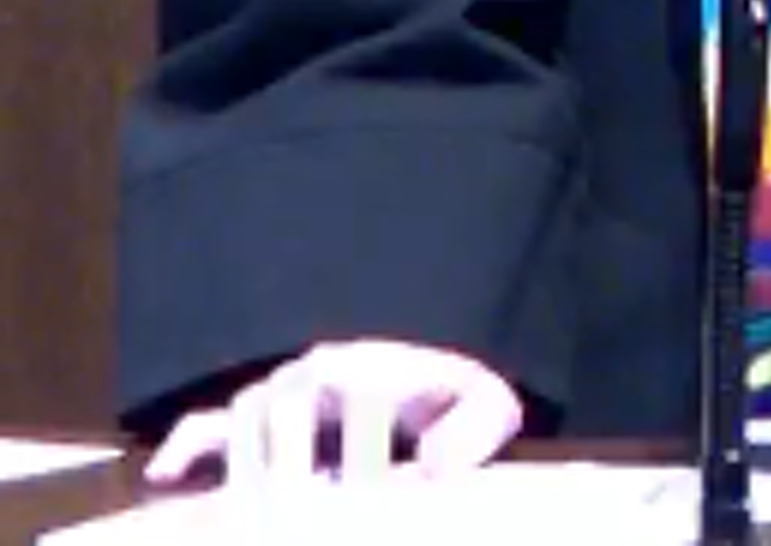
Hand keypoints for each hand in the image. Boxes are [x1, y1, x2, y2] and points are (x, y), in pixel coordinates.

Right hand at [145, 341, 522, 490]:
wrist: (441, 395)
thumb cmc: (458, 404)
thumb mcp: (488, 409)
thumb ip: (474, 429)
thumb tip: (432, 466)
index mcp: (370, 364)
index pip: (331, 388)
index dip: (326, 438)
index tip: (330, 491)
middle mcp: (316, 372)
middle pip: (275, 409)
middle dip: (273, 467)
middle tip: (283, 521)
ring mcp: (284, 393)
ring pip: (240, 420)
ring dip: (239, 470)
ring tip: (247, 523)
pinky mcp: (262, 423)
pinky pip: (212, 426)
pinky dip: (187, 446)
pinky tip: (164, 476)